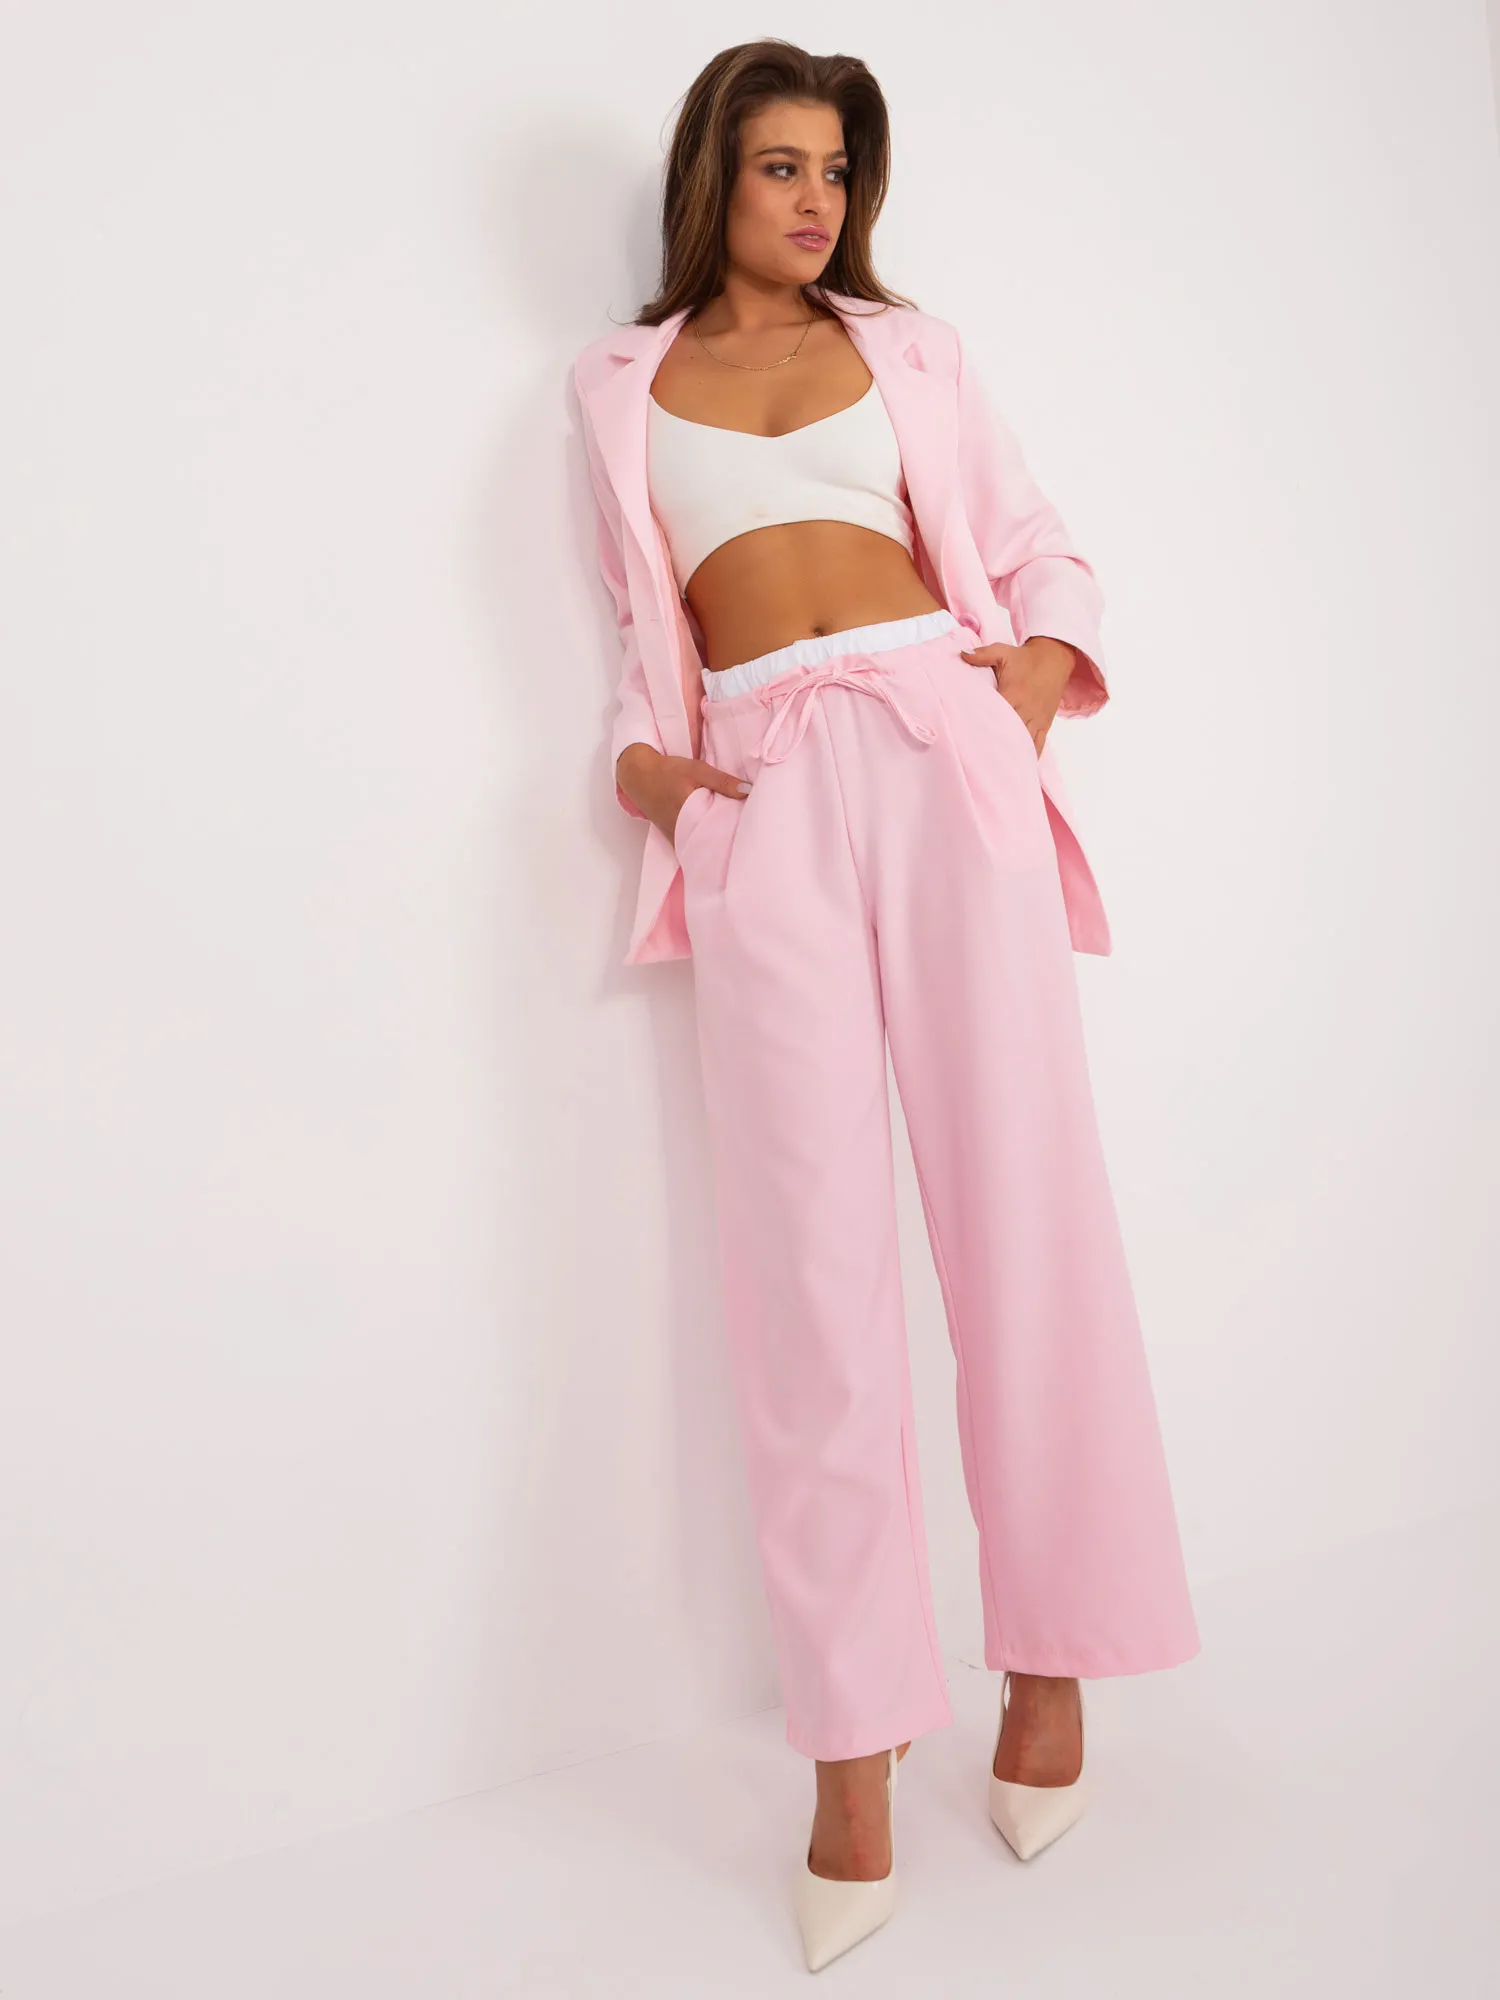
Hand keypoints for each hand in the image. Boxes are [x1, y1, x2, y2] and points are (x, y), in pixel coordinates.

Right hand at [615, 743, 751, 842]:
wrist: (640, 777)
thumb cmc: (668, 772)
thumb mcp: (697, 770)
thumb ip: (722, 781)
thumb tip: (749, 790)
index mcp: (690, 814)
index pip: (721, 831)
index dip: (738, 831)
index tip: (754, 828)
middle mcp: (683, 832)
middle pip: (714, 842)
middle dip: (731, 839)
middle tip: (750, 832)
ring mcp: (677, 839)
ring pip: (704, 846)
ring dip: (719, 841)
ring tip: (739, 835)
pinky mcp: (674, 840)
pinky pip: (694, 846)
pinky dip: (706, 842)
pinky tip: (719, 836)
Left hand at [957, 636, 1076, 755]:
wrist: (1055, 657)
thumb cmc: (1025, 657)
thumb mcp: (1003, 652)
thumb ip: (982, 655)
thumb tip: (962, 655)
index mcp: (1013, 694)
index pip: (995, 716)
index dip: (983, 729)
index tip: (969, 742)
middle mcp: (1026, 710)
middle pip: (1008, 734)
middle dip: (994, 746)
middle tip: (979, 763)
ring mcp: (1037, 719)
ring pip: (1023, 742)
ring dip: (1011, 754)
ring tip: (997, 771)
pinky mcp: (1045, 724)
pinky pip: (1039, 744)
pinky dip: (1030, 755)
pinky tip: (1021, 767)